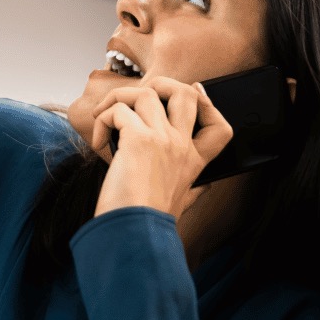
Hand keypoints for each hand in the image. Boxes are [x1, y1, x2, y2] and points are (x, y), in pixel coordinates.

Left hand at [89, 77, 235, 220]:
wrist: (134, 234)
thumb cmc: (149, 222)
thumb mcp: (182, 205)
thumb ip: (194, 190)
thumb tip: (203, 187)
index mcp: (193, 162)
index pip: (220, 126)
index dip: (208, 103)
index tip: (194, 91)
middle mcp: (182, 146)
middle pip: (186, 93)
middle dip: (160, 85)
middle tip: (135, 99)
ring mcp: (163, 140)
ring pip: (146, 93)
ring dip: (119, 99)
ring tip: (104, 117)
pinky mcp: (138, 139)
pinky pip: (118, 110)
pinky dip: (102, 119)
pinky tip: (98, 142)